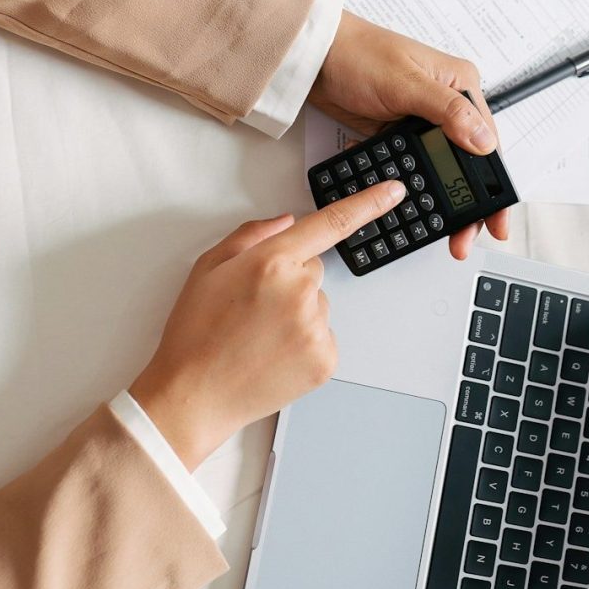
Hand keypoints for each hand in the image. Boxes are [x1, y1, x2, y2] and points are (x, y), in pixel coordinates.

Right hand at [129, 180, 406, 470]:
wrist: (192, 396)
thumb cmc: (195, 332)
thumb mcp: (208, 267)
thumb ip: (252, 235)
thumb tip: (290, 221)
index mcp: (271, 262)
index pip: (331, 223)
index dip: (369, 203)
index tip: (395, 191)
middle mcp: (300, 291)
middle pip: (313, 270)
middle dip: (289, 281)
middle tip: (253, 308)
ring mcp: (316, 327)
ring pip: (317, 305)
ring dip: (296, 314)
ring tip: (257, 336)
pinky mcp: (325, 359)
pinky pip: (323, 336)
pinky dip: (304, 343)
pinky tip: (272, 354)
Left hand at [310, 11, 509, 258]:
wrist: (313, 57)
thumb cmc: (358, 53)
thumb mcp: (406, 83)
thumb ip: (448, 112)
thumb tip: (484, 141)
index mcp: (459, 86)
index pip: (487, 142)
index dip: (493, 184)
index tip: (495, 218)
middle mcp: (445, 105)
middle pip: (465, 163)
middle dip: (466, 203)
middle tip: (463, 238)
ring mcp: (419, 121)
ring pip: (438, 170)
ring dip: (435, 200)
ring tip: (435, 229)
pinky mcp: (395, 134)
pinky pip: (409, 167)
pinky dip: (405, 184)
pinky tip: (401, 202)